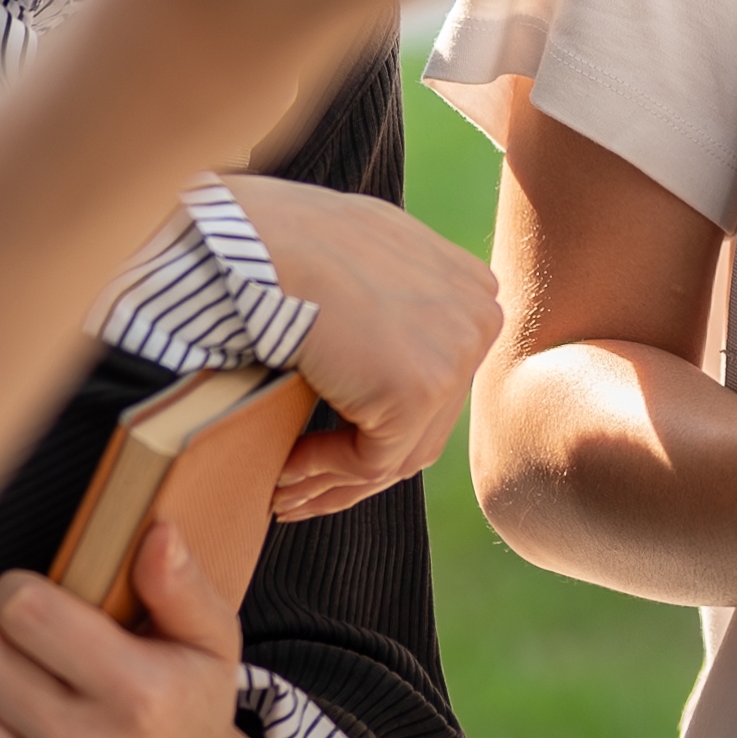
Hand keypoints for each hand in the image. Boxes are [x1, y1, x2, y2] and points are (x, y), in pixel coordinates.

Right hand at [215, 173, 503, 517]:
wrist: (258, 242)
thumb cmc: (287, 242)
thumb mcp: (363, 258)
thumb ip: (392, 300)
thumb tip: (381, 353)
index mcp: (472, 288)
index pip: (436, 379)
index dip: (382, 420)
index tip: (330, 446)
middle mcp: (479, 319)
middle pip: (425, 421)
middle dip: (362, 462)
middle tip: (303, 489)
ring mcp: (455, 356)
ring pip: (399, 450)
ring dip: (338, 480)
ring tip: (285, 495)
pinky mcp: (417, 392)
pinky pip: (370, 460)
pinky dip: (322, 473)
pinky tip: (281, 476)